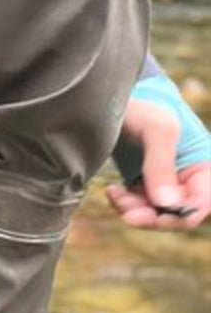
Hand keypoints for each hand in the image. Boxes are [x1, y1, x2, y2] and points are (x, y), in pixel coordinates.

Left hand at [105, 98, 209, 230]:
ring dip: (136, 212)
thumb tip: (166, 205)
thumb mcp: (155, 129)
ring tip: (115, 196)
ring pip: (157, 213)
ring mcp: (166, 182)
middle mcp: (188, 179)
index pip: (200, 204)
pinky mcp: (144, 182)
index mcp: (204, 167)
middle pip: (178, 214)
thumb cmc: (142, 107)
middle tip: (127, 213)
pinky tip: (112, 192)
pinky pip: (140, 205)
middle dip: (154, 216)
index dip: (180, 214)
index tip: (154, 211)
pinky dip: (127, 204)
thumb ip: (161, 164)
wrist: (111, 96)